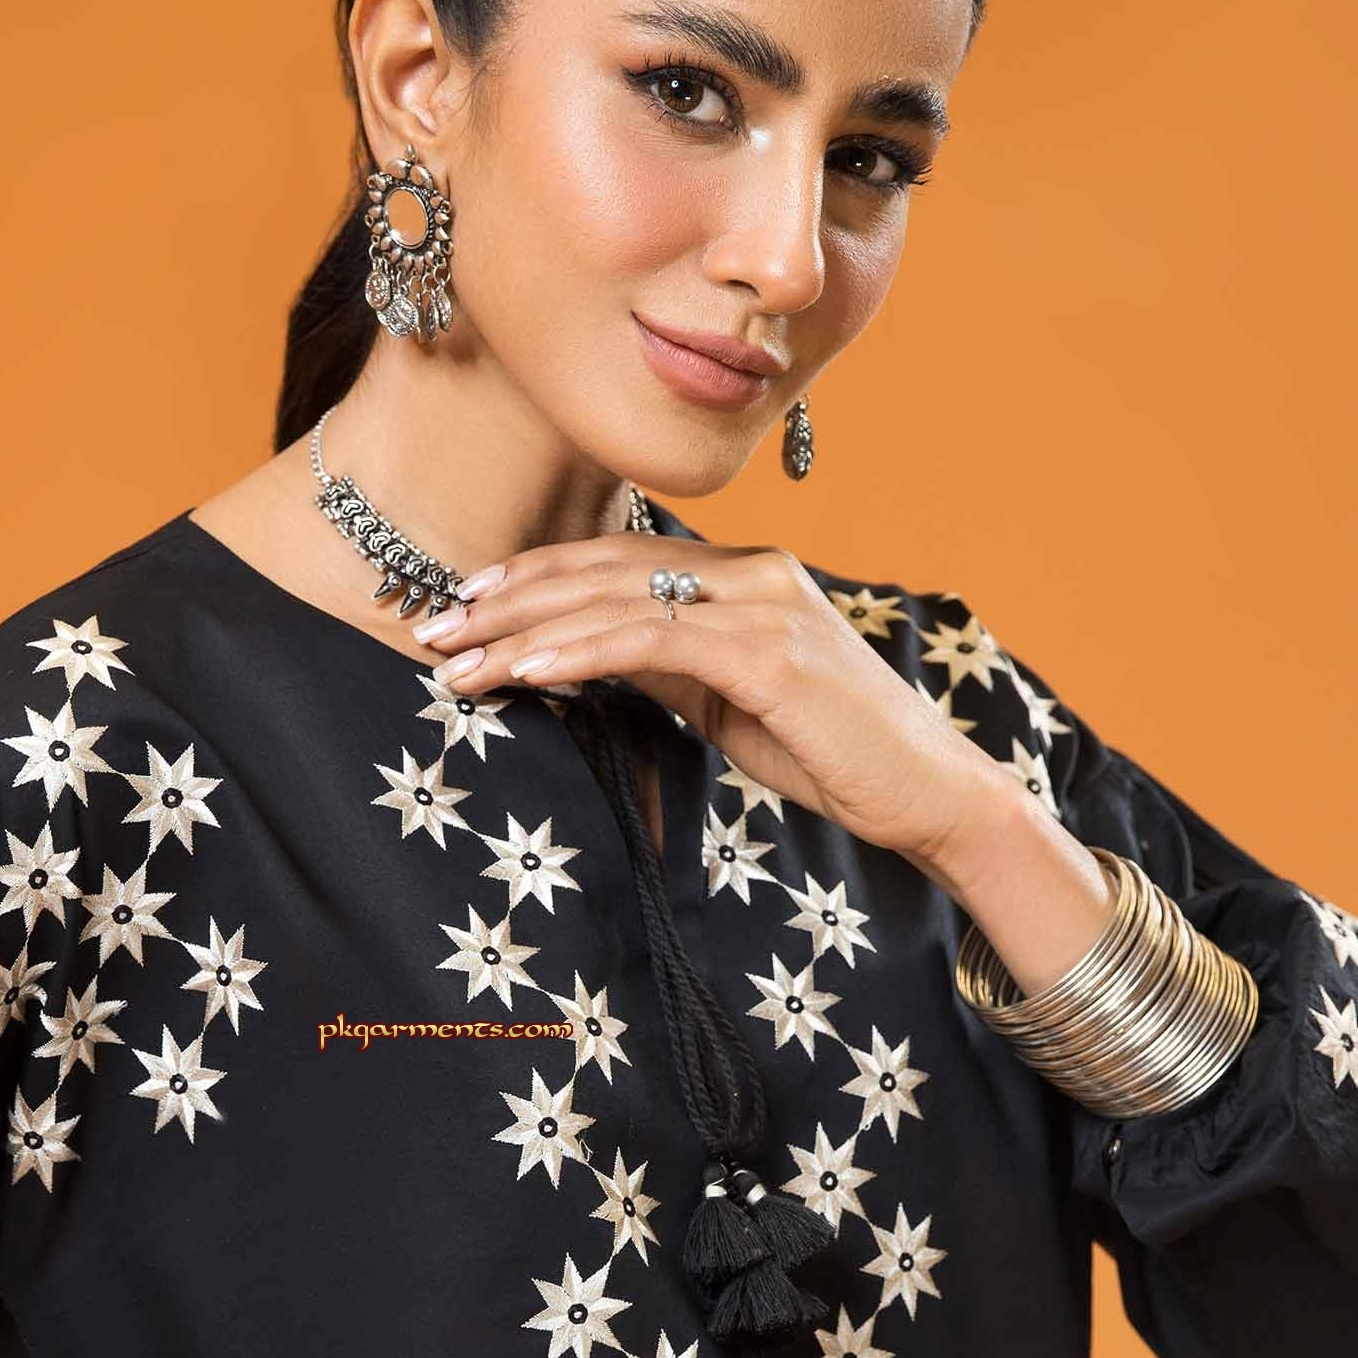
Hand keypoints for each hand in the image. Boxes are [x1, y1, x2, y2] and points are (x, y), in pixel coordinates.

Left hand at [416, 531, 1116, 992]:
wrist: (930, 795)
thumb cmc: (833, 755)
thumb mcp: (730, 703)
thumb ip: (668, 669)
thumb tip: (582, 661)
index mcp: (742, 575)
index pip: (615, 563)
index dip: (531, 581)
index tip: (460, 611)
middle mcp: (752, 571)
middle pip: (603, 570)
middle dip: (506, 600)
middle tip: (428, 629)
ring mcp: (765, 604)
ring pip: (617, 601)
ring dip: (524, 631)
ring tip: (454, 660)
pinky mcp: (772, 652)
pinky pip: (655, 641)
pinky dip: (582, 652)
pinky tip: (526, 672)